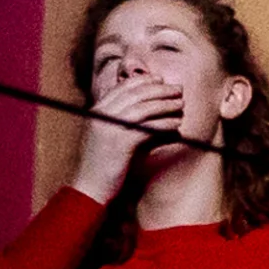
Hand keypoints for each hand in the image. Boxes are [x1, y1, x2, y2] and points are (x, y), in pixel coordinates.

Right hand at [71, 68, 186, 202]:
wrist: (87, 189)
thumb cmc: (100, 163)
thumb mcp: (106, 135)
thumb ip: (119, 118)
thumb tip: (148, 106)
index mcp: (96, 110)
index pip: (123, 86)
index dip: (144, 81)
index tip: (160, 80)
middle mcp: (101, 115)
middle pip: (136, 93)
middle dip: (160, 89)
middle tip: (178, 89)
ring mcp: (110, 128)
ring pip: (144, 108)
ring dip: (166, 104)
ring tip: (180, 105)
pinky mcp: (120, 143)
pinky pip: (148, 128)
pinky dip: (164, 124)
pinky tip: (175, 125)